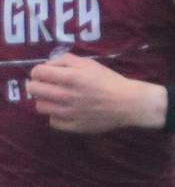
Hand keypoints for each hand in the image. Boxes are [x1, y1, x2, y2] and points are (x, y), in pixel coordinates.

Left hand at [26, 54, 164, 132]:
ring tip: (55, 100)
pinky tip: (65, 112)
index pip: (37, 72)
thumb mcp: (89, 63)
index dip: (38, 71)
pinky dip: (56, 117)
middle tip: (46, 86)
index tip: (45, 74)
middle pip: (33, 90)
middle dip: (36, 85)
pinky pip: (53, 122)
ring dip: (45, 101)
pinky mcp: (75, 126)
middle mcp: (66, 95)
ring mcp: (69, 113)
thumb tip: (48, 65)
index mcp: (70, 77)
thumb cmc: (110, 81)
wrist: (130, 103)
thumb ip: (66, 60)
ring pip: (41, 107)